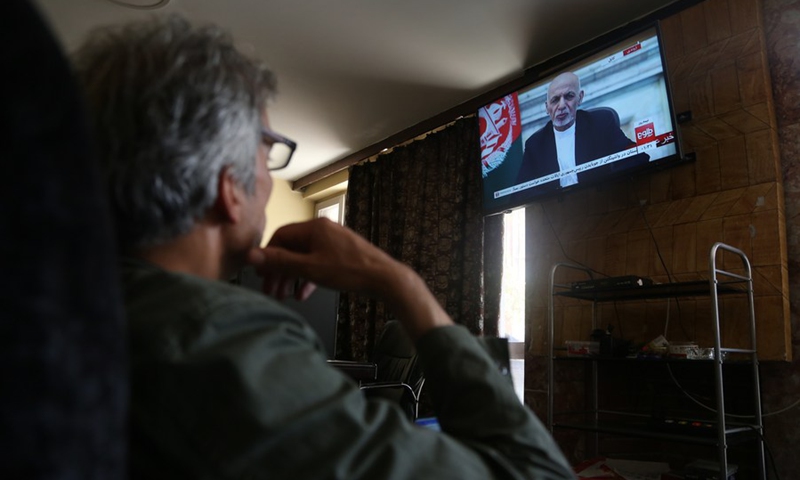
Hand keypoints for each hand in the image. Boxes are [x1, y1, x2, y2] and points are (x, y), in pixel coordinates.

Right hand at [246, 218, 451, 339]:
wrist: (384, 279)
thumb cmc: (349, 271)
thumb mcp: (310, 268)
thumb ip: (280, 262)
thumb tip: (252, 256)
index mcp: (314, 227)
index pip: (280, 236)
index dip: (268, 255)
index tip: (261, 274)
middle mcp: (323, 230)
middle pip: (291, 248)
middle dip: (279, 270)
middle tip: (270, 289)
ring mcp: (333, 242)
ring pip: (304, 257)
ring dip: (292, 276)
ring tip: (284, 295)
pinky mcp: (341, 254)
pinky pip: (317, 263)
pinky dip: (308, 277)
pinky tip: (303, 294)